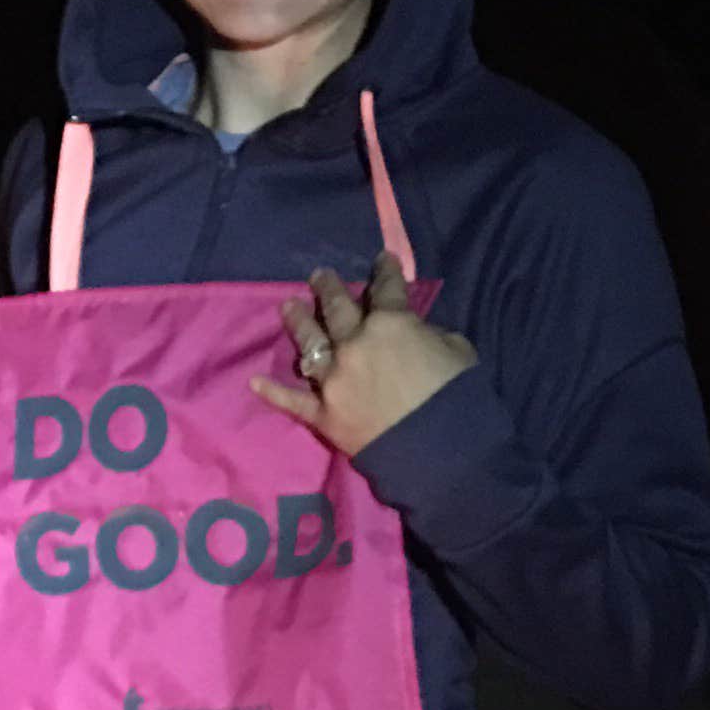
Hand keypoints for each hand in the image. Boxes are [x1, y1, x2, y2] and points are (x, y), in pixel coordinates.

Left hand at [251, 248, 476, 454]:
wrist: (439, 451)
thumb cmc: (456, 396)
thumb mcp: (457, 350)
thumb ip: (430, 335)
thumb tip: (416, 335)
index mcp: (390, 323)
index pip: (387, 289)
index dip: (386, 271)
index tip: (381, 259)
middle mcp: (354, 344)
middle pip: (337, 309)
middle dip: (328, 288)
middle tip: (318, 276)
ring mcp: (333, 379)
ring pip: (309, 343)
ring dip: (298, 322)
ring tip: (287, 306)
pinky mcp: (322, 414)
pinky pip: (292, 401)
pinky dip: (272, 392)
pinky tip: (253, 382)